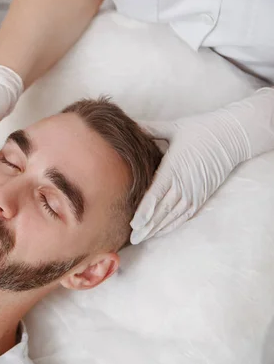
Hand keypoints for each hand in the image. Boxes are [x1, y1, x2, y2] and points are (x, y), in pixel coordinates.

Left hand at [130, 88, 273, 243]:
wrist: (231, 137)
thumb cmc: (201, 130)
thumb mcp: (174, 127)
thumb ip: (151, 129)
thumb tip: (131, 125)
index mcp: (174, 168)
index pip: (156, 194)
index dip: (145, 210)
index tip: (134, 223)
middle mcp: (184, 184)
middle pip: (162, 210)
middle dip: (147, 226)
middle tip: (132, 238)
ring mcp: (194, 192)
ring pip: (172, 216)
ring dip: (157, 229)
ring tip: (142, 238)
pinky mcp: (201, 196)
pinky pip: (185, 215)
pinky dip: (172, 225)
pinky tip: (160, 232)